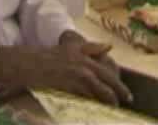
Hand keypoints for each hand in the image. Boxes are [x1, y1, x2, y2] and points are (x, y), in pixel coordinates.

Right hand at [0, 38, 132, 106]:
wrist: (30, 63)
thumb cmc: (49, 55)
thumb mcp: (71, 47)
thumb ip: (91, 47)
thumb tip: (110, 47)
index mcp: (86, 58)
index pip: (108, 74)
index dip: (120, 87)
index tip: (127, 96)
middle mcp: (84, 68)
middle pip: (107, 86)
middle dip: (117, 97)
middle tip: (123, 105)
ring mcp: (76, 79)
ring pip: (98, 94)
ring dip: (106, 104)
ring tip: (111, 111)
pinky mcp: (68, 88)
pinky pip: (85, 100)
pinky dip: (92, 105)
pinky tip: (95, 111)